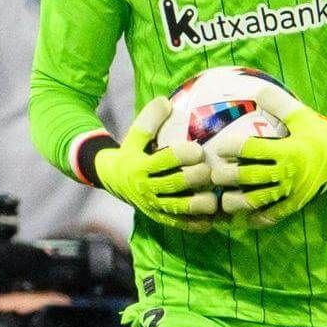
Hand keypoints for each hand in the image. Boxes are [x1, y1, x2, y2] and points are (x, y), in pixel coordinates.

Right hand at [94, 97, 214, 231]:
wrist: (112, 179)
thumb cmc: (131, 152)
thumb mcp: (134, 135)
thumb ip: (149, 119)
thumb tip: (165, 101)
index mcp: (140, 166)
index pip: (164, 160)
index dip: (182, 155)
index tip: (198, 150)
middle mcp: (146, 187)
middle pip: (174, 184)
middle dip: (195, 177)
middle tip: (210, 170)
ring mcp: (152, 205)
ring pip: (178, 207)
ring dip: (198, 204)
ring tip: (214, 198)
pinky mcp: (158, 217)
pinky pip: (178, 224)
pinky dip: (194, 224)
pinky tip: (210, 220)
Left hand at [212, 86, 326, 228]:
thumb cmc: (319, 133)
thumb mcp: (301, 115)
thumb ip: (278, 102)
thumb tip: (257, 88)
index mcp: (287, 150)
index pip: (251, 148)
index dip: (230, 147)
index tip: (216, 147)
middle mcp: (289, 172)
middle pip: (248, 176)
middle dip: (226, 176)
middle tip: (212, 174)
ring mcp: (292, 191)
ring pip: (257, 201)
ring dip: (236, 202)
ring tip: (223, 199)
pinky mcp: (296, 204)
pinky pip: (272, 216)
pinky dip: (256, 219)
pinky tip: (243, 217)